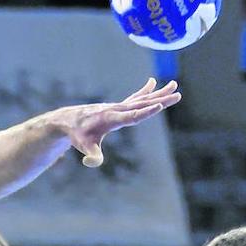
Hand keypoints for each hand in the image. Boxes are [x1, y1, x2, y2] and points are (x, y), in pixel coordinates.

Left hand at [59, 78, 180, 167]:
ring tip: (174, 85)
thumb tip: (90, 163)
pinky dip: (145, 91)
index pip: (132, 116)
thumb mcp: (84, 147)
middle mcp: (117, 109)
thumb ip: (92, 156)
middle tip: (177, 94)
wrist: (68, 120)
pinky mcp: (118, 107)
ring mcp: (118, 107)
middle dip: (160, 99)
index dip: (146, 112)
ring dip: (158, 93)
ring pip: (142, 99)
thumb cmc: (78, 135)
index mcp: (111, 119)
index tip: (159, 105)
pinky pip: (134, 98)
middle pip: (142, 104)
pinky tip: (152, 82)